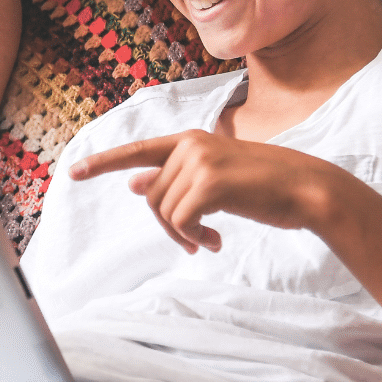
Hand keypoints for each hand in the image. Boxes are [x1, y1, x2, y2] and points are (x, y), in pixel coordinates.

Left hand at [68, 130, 344, 252]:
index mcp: (189, 140)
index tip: (73, 172)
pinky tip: (215, 241)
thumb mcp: (214, 179)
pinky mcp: (211, 182)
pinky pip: (181, 221)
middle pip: (152, 196)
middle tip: (195, 239)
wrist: (308, 189)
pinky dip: (194, 237)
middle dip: (169, 225)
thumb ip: (175, 179)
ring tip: (209, 238)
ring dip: (184, 234)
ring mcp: (200, 160)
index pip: (137, 151)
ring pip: (164, 211)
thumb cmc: (263, 187)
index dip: (104, 162)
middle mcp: (190, 145)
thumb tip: (135, 186)